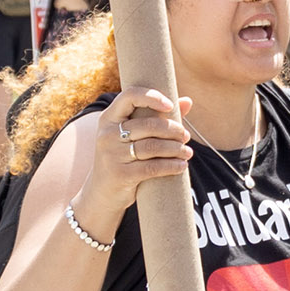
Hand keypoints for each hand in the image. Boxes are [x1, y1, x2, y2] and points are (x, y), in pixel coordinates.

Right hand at [76, 87, 193, 223]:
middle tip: (186, 136)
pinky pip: (152, 167)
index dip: (152, 97)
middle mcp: (107, 134)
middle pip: (148, 125)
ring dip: (176, 149)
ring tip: (188, 152)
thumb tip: (188, 101)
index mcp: (109, 118)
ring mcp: (112, 154)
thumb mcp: (132, 137)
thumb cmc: (122, 159)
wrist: (102, 194)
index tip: (170, 106)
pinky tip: (182, 165)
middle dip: (173, 130)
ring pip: (153, 146)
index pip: (129, 96)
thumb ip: (157, 118)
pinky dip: (171, 166)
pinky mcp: (120, 174)